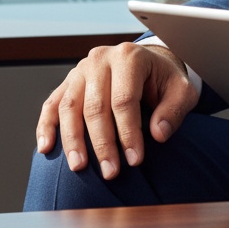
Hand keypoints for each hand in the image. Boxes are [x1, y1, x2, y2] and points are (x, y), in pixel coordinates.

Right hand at [35, 42, 199, 179]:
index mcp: (130, 56)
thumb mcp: (182, 90)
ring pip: (70, 107)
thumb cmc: (164, 80)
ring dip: (72, 140)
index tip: (135, 160)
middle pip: (95, 106)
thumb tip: (158, 134)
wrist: (149, 64)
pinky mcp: (68, 82)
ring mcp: (81, 70)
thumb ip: (174, 110)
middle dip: (102, 143)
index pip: (124, 100)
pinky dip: (46, 126)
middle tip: (111, 171)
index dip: (129, 132)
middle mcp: (101, 59)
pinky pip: (52, 105)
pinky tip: (47, 148)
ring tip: (79, 167)